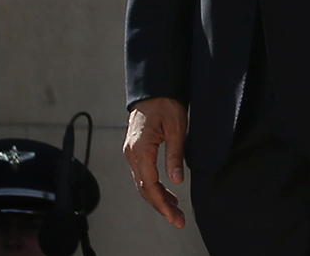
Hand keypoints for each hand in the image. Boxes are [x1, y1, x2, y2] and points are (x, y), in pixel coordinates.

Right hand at [123, 97, 188, 227]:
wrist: (153, 90)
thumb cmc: (167, 105)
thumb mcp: (177, 128)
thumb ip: (175, 155)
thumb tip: (176, 181)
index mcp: (140, 149)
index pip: (149, 185)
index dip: (162, 203)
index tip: (174, 216)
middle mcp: (131, 154)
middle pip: (144, 188)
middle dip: (160, 206)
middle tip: (178, 221)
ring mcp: (131, 153)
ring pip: (142, 183)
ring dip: (157, 198)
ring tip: (175, 211)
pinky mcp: (135, 151)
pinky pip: (142, 174)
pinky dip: (154, 186)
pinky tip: (167, 193)